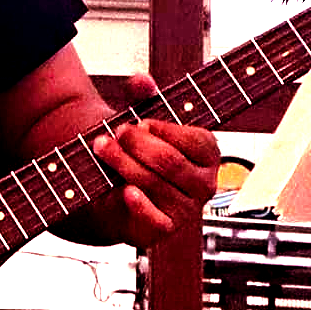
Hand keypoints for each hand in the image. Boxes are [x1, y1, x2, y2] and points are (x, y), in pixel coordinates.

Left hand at [90, 73, 218, 247]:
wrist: (118, 192)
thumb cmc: (139, 151)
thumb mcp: (142, 120)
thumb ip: (142, 96)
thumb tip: (142, 81)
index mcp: (208, 153)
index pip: (193, 140)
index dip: (163, 129)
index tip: (140, 121)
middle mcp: (205, 183)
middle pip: (169, 161)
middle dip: (137, 144)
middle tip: (115, 132)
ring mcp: (188, 209)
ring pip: (154, 184)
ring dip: (123, 164)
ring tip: (101, 147)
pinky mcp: (167, 229)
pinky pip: (156, 219)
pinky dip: (139, 205)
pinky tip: (125, 191)